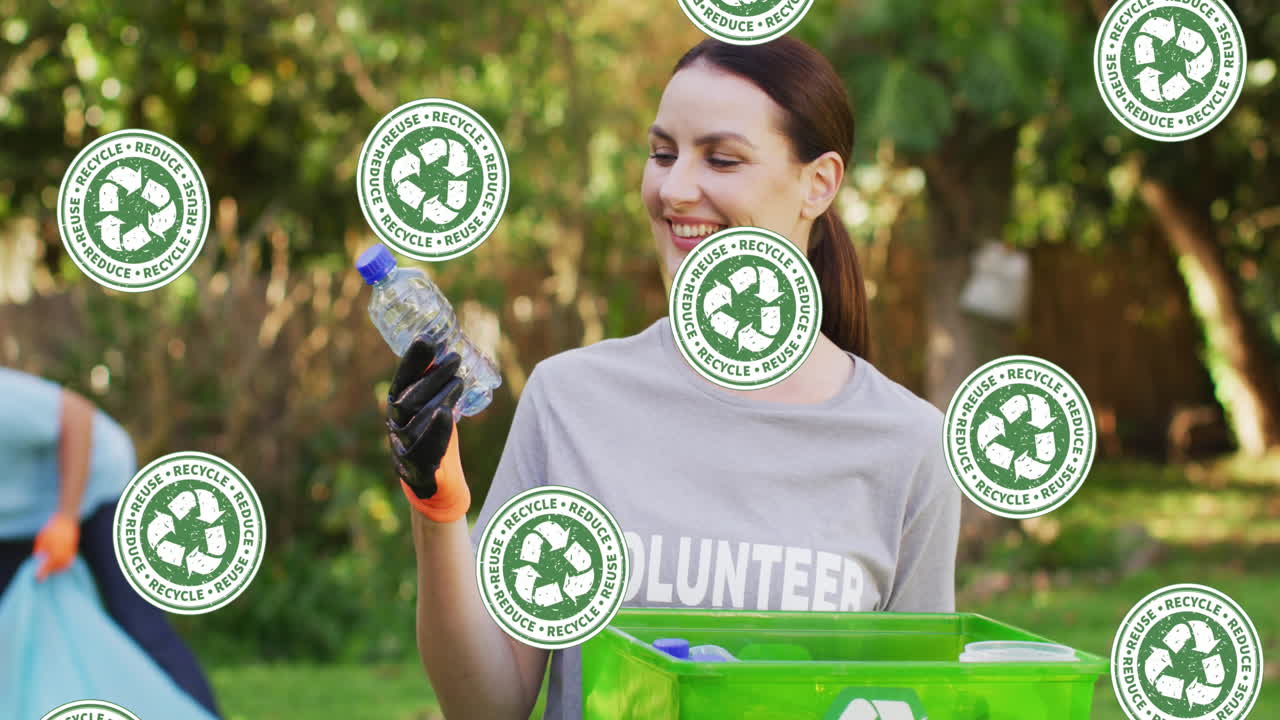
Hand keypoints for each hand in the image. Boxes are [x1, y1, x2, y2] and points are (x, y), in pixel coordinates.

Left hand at [33, 511, 78, 580]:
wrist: (66, 519)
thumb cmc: (52, 527)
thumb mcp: (41, 538)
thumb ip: (40, 549)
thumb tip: (39, 557)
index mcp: (53, 550)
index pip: (47, 565)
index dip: (42, 573)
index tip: (38, 578)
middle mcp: (62, 551)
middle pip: (57, 566)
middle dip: (50, 571)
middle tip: (44, 573)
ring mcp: (69, 550)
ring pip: (65, 564)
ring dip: (59, 568)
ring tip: (52, 568)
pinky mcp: (73, 547)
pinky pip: (70, 559)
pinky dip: (65, 563)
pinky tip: (61, 563)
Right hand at [386, 333, 470, 521]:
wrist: (437, 483)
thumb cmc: (436, 437)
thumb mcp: (435, 405)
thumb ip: (435, 383)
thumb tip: (445, 346)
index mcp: (398, 408)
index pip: (401, 381)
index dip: (412, 360)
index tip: (428, 339)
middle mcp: (396, 427)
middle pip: (405, 400)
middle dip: (431, 377)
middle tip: (455, 359)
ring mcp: (403, 449)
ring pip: (413, 422)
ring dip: (437, 398)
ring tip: (458, 383)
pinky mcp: (417, 470)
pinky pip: (422, 450)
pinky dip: (435, 431)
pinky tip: (447, 415)